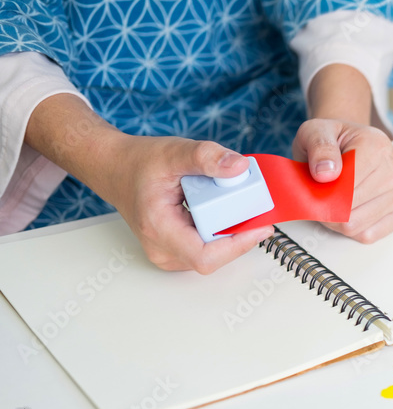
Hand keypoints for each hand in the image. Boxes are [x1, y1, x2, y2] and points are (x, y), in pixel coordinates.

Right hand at [25, 94, 274, 273]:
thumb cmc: (138, 163)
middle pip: (215, 255)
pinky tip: (228, 214)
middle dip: (239, 233)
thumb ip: (206, 156)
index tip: (260, 227)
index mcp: (159, 228)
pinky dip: (222, 232)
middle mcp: (162, 249)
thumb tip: (239, 167)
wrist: (115, 168)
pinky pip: (207, 249)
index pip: (206, 257)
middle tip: (254, 207)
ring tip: (240, 207)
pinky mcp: (175, 251)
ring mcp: (168, 254)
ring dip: (232, 234)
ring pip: (213, 254)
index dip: (238, 246)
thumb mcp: (174, 151)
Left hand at [292, 118, 392, 243]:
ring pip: (356, 226)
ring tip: (332, 201)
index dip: (322, 194)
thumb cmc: (334, 139)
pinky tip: (347, 210)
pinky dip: (351, 228)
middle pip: (349, 210)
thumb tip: (325, 174)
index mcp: (376, 146)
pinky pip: (367, 235)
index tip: (313, 187)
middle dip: (327, 208)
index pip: (346, 188)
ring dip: (336, 220)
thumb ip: (318, 147)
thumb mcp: (316, 131)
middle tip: (319, 194)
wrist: (350, 142)